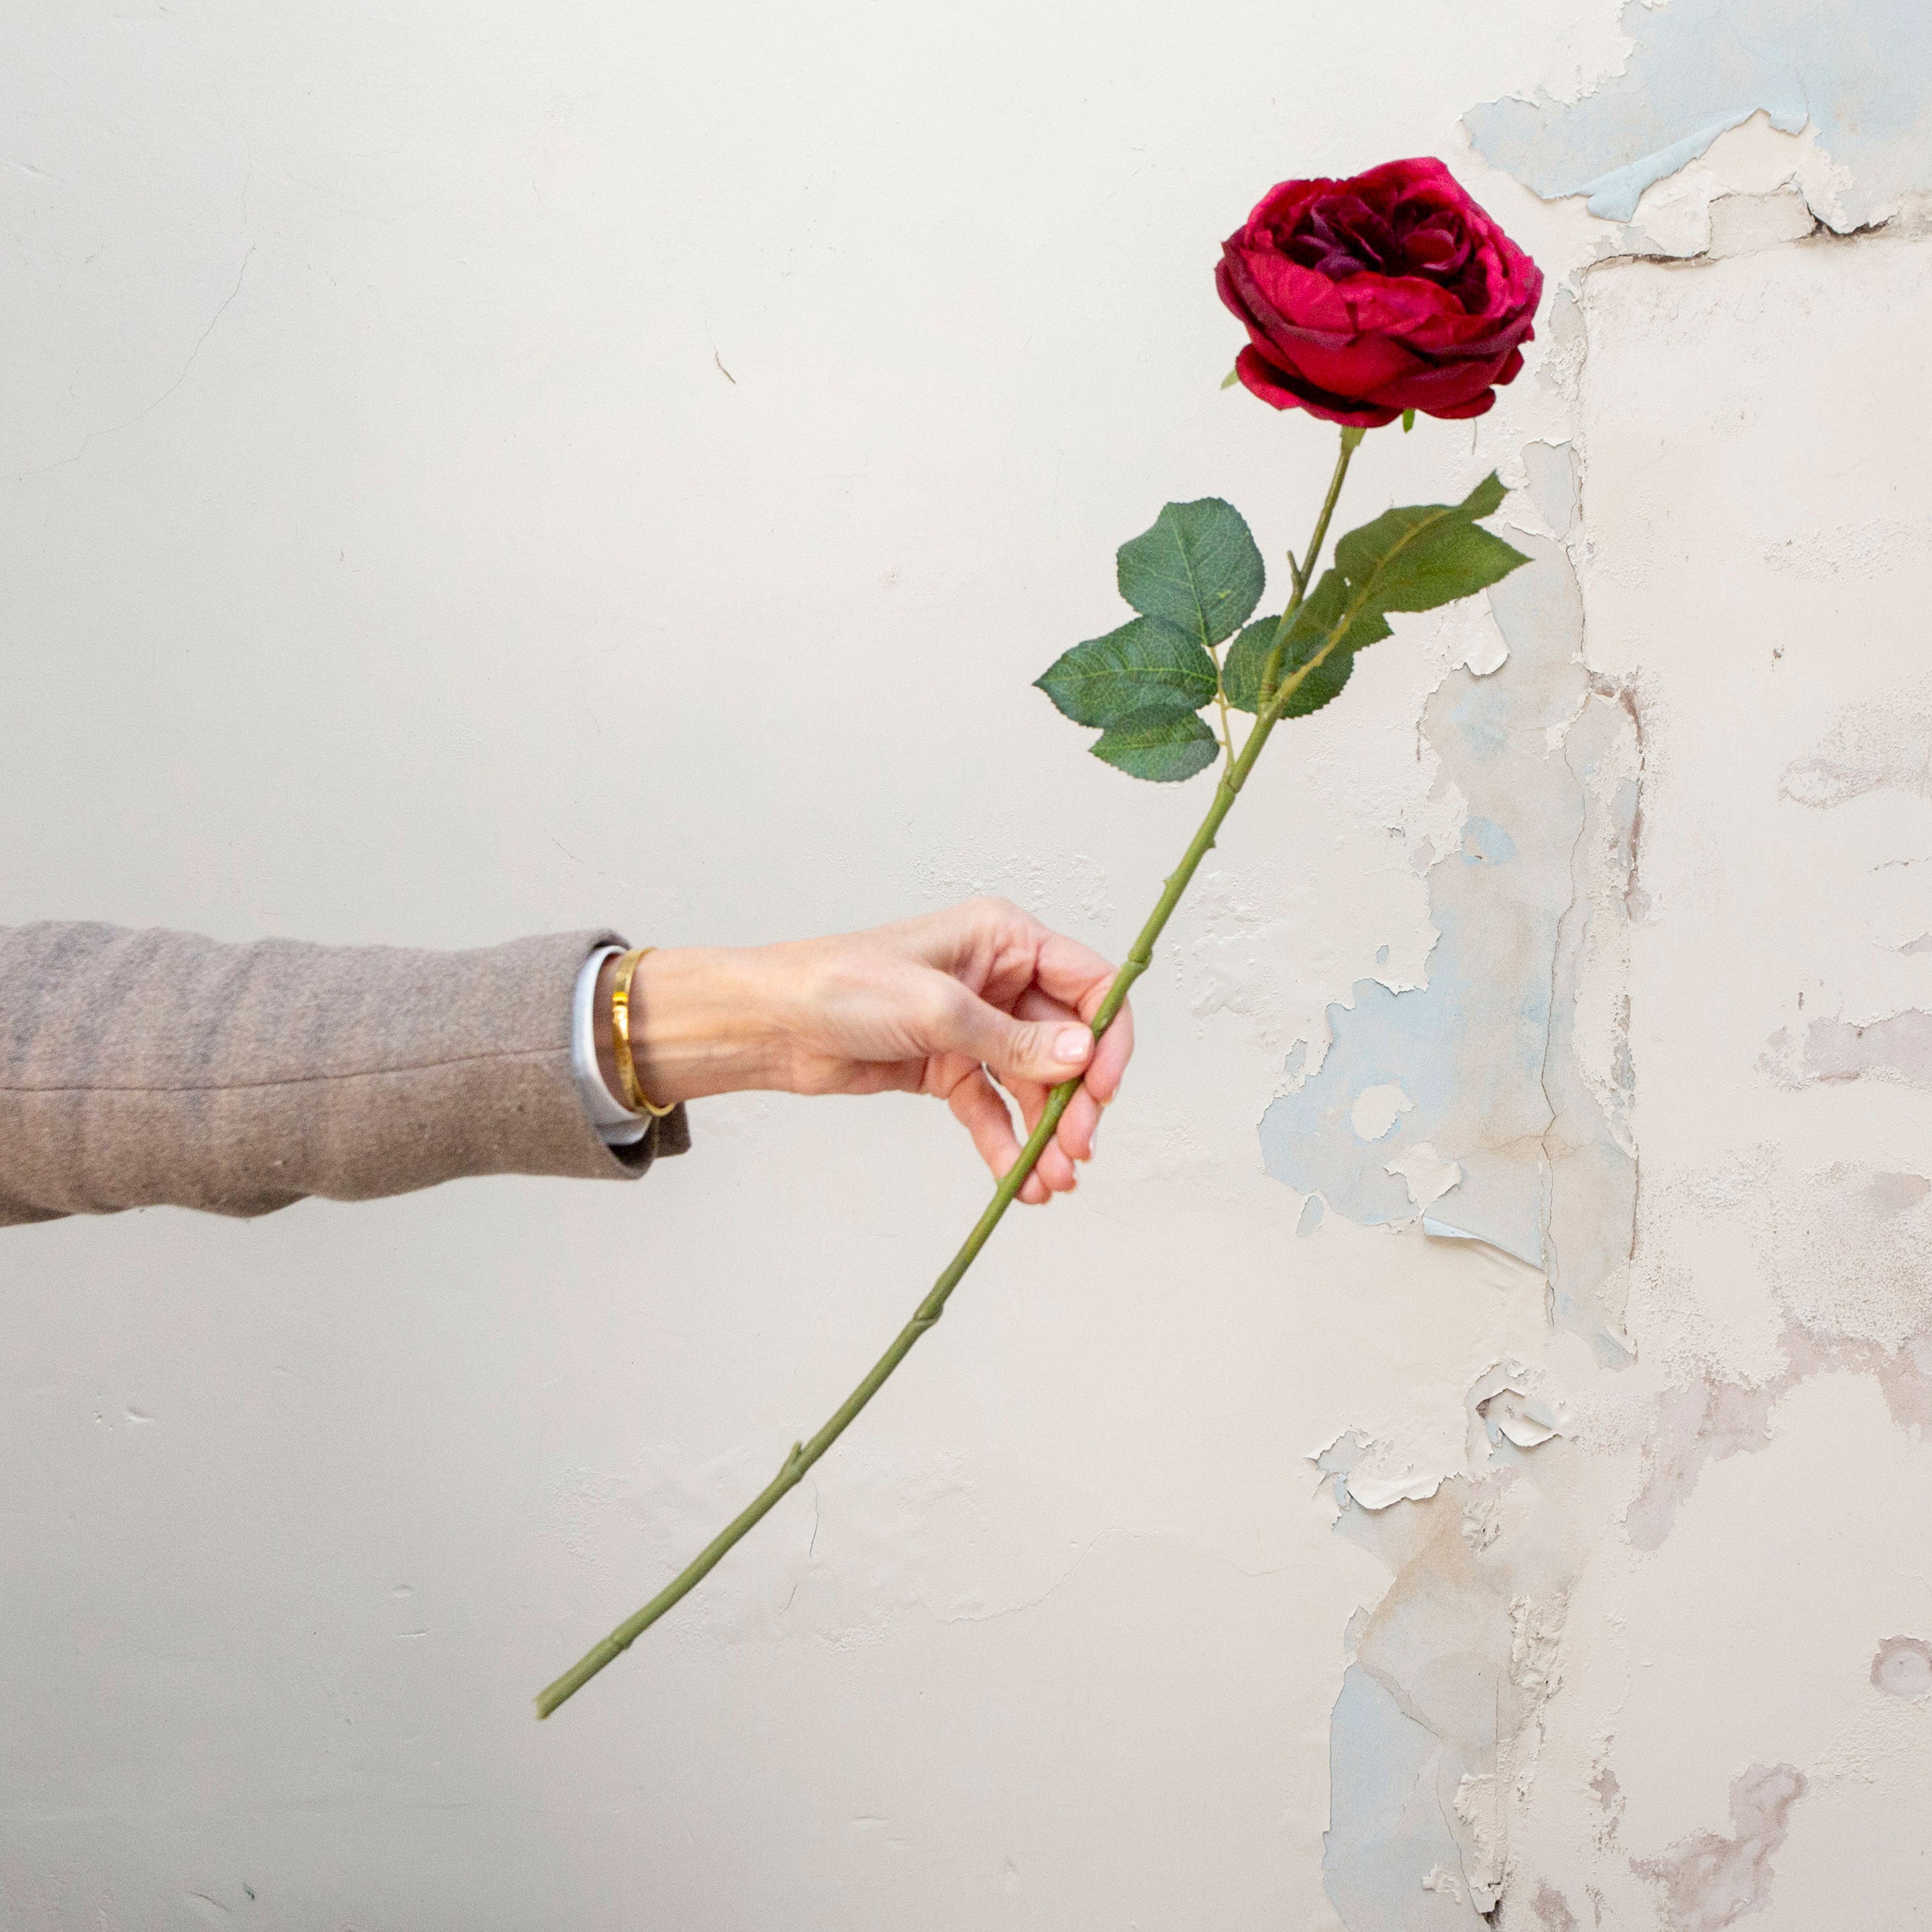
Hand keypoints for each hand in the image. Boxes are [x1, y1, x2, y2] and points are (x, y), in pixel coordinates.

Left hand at [601, 898, 1133, 1203]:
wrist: (771, 1025)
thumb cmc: (838, 985)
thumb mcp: (934, 1008)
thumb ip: (1011, 1038)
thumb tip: (1079, 1056)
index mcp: (1003, 939)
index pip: (1089, 984)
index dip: (1107, 1037)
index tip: (1103, 1091)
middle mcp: (997, 979)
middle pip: (1066, 1043)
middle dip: (1075, 1100)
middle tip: (1077, 1149)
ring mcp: (973, 1026)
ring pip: (1032, 1084)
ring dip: (1045, 1133)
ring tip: (1050, 1181)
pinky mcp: (948, 1066)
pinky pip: (992, 1108)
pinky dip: (1006, 1143)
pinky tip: (1014, 1180)